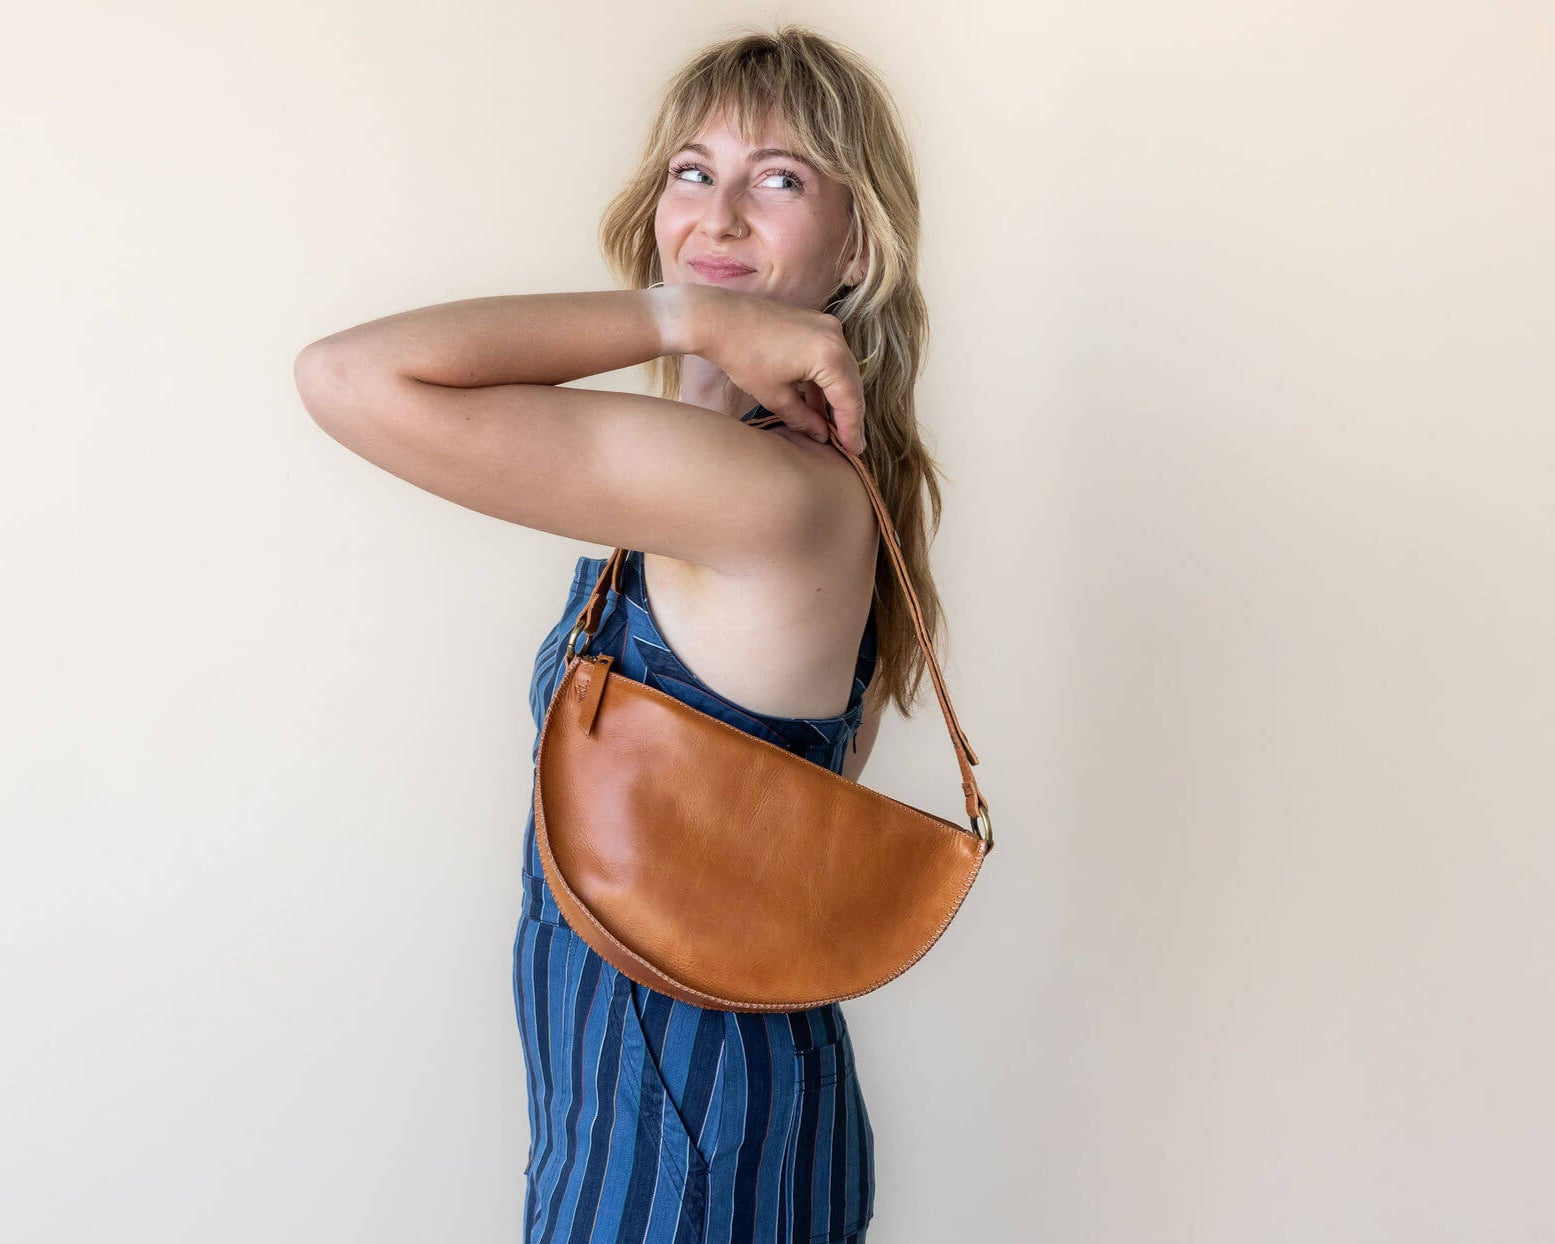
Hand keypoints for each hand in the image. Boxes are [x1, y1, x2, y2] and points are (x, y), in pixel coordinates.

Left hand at [686, 286, 866, 454]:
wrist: (718, 318)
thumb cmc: (743, 356)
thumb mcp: (775, 396)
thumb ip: (803, 419)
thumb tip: (822, 435)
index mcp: (829, 355)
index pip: (849, 400)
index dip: (852, 429)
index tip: (854, 450)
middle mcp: (835, 336)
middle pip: (851, 384)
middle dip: (849, 415)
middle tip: (850, 444)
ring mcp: (827, 326)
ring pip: (842, 371)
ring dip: (837, 398)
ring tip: (834, 429)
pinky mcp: (815, 324)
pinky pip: (830, 358)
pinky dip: (826, 381)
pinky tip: (818, 404)